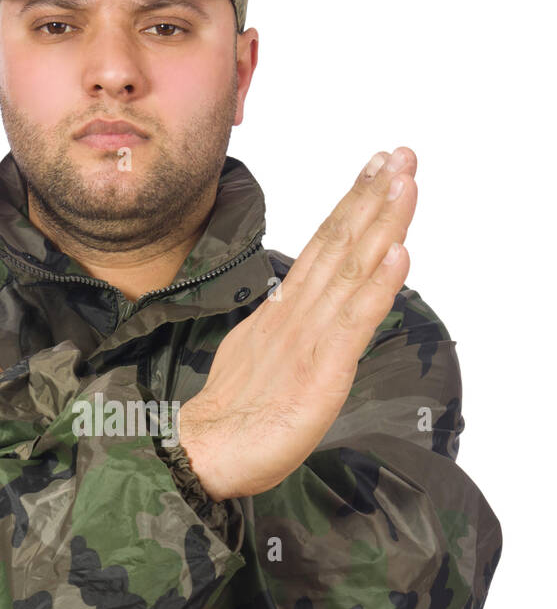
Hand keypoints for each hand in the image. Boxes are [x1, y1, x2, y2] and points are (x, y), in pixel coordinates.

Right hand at [177, 147, 416, 499]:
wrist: (203, 455)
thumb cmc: (235, 417)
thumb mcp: (264, 360)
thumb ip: (287, 331)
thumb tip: (304, 310)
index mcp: (285, 312)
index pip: (324, 247)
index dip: (353, 205)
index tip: (378, 168)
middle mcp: (298, 315)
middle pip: (340, 245)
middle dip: (373, 197)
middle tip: (401, 154)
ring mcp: (309, 339)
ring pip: (351, 270)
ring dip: (382, 223)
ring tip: (404, 181)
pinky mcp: (322, 371)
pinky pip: (355, 323)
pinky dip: (379, 286)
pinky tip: (399, 253)